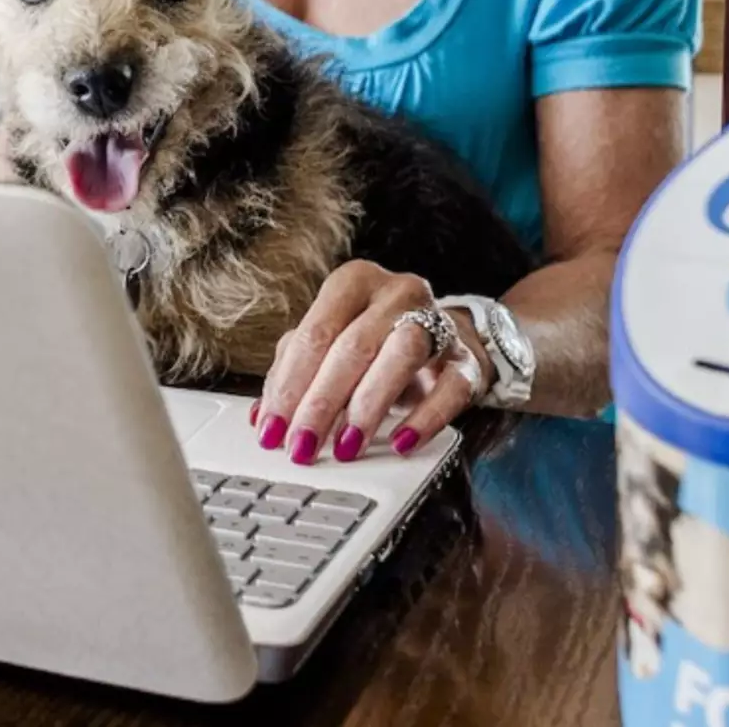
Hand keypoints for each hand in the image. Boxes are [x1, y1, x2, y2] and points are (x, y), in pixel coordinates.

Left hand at [251, 259, 488, 465]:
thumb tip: (263, 416)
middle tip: (302, 446)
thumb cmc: (376, 340)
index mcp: (353, 283)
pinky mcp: (466, 359)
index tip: (272, 429)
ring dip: (369, 406)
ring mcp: (436, 322)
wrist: (448, 336)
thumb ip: (294, 371)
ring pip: (402, 356)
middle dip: (322, 403)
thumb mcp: (332, 344)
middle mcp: (396, 293)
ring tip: (347, 446)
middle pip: (352, 346)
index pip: (314, 334)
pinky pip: (450, 387)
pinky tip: (401, 442)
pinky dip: (425, 418)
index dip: (289, 385)